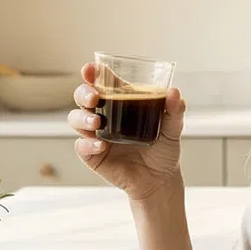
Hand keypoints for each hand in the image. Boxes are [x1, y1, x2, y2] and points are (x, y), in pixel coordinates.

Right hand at [64, 63, 185, 200]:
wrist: (160, 180)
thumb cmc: (164, 150)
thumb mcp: (173, 129)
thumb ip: (174, 111)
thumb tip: (174, 92)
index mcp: (120, 102)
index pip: (102, 82)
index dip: (93, 73)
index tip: (90, 69)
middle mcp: (104, 115)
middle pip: (82, 97)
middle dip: (83, 93)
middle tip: (94, 97)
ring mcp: (96, 135)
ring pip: (76, 119)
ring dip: (82, 117)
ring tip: (97, 122)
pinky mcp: (93, 155)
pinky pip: (81, 146)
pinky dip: (88, 144)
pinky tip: (101, 145)